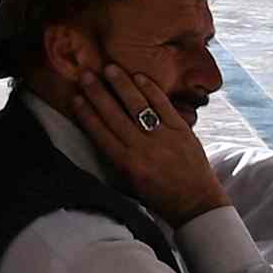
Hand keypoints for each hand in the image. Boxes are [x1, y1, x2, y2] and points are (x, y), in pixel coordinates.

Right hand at [43, 38, 232, 226]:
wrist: (196, 204)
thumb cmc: (161, 197)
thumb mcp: (132, 184)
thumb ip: (117, 159)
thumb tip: (101, 132)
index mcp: (127, 164)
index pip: (100, 134)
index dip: (86, 114)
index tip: (75, 97)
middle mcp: (142, 149)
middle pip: (114, 115)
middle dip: (98, 93)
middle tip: (86, 74)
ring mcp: (163, 138)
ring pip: (137, 106)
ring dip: (122, 85)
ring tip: (110, 68)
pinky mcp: (182, 131)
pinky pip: (164, 106)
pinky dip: (151, 90)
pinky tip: (139, 76)